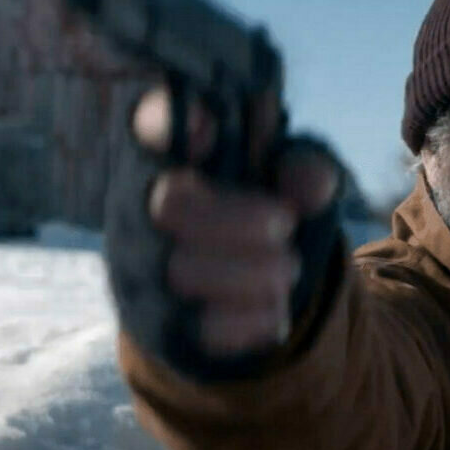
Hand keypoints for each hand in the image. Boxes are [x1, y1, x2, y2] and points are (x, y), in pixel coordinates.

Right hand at [131, 85, 338, 356]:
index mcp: (167, 155)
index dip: (166, 123)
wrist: (241, 287)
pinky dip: (247, 320)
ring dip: (251, 272)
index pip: (148, 125)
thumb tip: (311, 181)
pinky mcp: (157, 323)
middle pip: (168, 205)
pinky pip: (195, 327)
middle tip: (286, 225)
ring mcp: (141, 267)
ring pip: (182, 270)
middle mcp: (138, 207)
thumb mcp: (292, 179)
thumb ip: (307, 169)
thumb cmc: (258, 205)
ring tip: (289, 269)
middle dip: (237, 219)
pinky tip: (276, 310)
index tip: (210, 127)